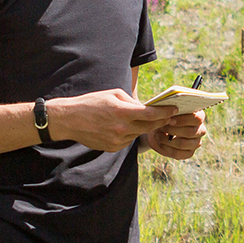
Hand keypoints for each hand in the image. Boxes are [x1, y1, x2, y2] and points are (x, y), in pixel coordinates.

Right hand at [48, 89, 173, 151]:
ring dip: (143, 127)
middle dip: (160, 121)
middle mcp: (122, 128)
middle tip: (168, 116)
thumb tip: (146, 107)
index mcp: (123, 112)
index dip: (165, 112)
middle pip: (149, 126)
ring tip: (145, 120)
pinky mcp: (112, 148)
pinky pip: (128, 141)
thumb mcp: (113, 94)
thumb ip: (132, 101)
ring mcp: (117, 140)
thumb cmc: (92, 102)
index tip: (174, 109)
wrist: (70, 120)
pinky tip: (124, 127)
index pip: (151, 114)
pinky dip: (130, 134)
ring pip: (138, 134)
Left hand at [146, 110, 206, 159]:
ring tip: (158, 135)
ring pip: (184, 144)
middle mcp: (200, 130)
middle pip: (191, 132)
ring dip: (168, 140)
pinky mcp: (189, 153)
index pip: (197, 118)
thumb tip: (169, 112)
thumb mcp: (166, 110)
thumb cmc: (164, 116)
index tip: (170, 119)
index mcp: (199, 116)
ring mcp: (196, 142)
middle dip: (173, 130)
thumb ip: (170, 110)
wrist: (158, 129)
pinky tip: (161, 143)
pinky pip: (179, 154)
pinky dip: (167, 149)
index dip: (183, 120)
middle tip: (161, 127)